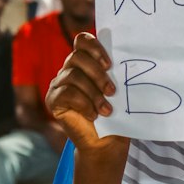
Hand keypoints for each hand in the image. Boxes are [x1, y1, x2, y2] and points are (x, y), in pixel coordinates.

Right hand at [45, 32, 128, 156]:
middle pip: (77, 56)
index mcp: (86, 63)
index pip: (82, 40)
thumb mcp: (120, 91)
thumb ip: (117, 73)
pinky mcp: (53, 100)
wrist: (106, 142)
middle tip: (112, 91)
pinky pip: (66, 93)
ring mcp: (59, 84)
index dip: (94, 47)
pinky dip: (84, 104)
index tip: (110, 65)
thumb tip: (130, 61)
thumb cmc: (116, 115)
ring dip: (94, 93)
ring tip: (107, 109)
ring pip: (73, 75)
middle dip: (97, 73)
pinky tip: (94, 115)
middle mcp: (69, 70)